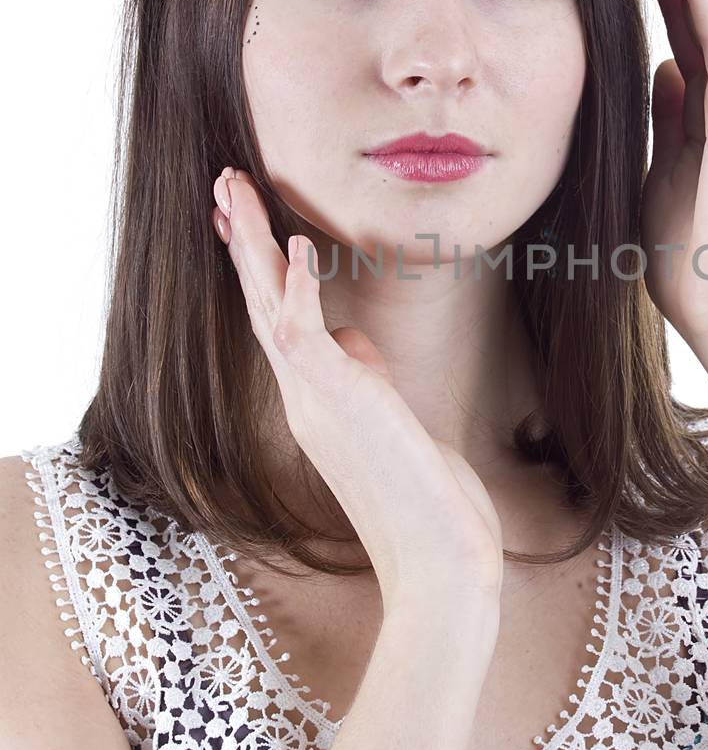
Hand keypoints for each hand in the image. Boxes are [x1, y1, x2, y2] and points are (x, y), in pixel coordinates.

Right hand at [211, 169, 504, 614]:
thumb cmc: (428, 505)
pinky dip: (301, 286)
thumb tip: (354, 339)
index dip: (262, 267)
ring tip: (235, 188)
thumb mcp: (394, 425)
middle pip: (261, 302)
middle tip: (224, 182)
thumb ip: (368, 379)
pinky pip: (306, 334)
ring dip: (254, 245)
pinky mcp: (342, 403)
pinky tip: (300, 243)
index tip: (248, 220)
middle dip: (244, 239)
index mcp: (318, 401)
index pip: (279, 318)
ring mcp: (317, 401)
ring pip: (269, 306)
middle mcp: (306, 398)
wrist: (440, 566)